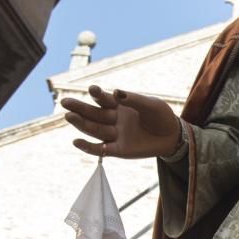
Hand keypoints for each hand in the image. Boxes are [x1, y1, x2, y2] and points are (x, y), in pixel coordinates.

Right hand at [62, 86, 179, 158]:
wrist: (172, 136)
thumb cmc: (161, 116)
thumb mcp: (150, 105)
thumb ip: (133, 99)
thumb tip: (115, 92)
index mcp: (119, 105)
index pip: (104, 99)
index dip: (97, 94)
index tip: (92, 89)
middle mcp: (113, 119)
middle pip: (93, 114)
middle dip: (79, 108)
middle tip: (65, 102)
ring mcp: (115, 135)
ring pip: (94, 129)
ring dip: (81, 124)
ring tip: (68, 116)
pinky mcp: (118, 150)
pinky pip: (101, 149)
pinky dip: (88, 147)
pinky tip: (76, 142)